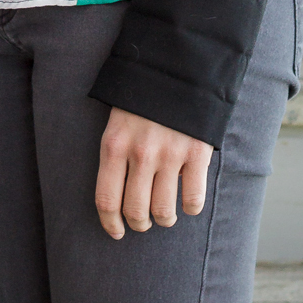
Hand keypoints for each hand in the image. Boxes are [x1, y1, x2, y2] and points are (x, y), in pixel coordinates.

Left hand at [95, 107, 212, 238]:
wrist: (176, 71)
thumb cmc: (141, 101)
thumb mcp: (117, 123)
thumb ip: (116, 155)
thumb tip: (118, 197)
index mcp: (114, 145)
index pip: (106, 199)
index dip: (110, 223)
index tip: (116, 232)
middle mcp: (140, 153)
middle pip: (136, 211)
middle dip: (139, 223)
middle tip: (143, 221)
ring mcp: (169, 155)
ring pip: (164, 212)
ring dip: (164, 220)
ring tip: (165, 215)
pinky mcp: (196, 154)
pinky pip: (193, 200)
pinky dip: (190, 208)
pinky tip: (187, 202)